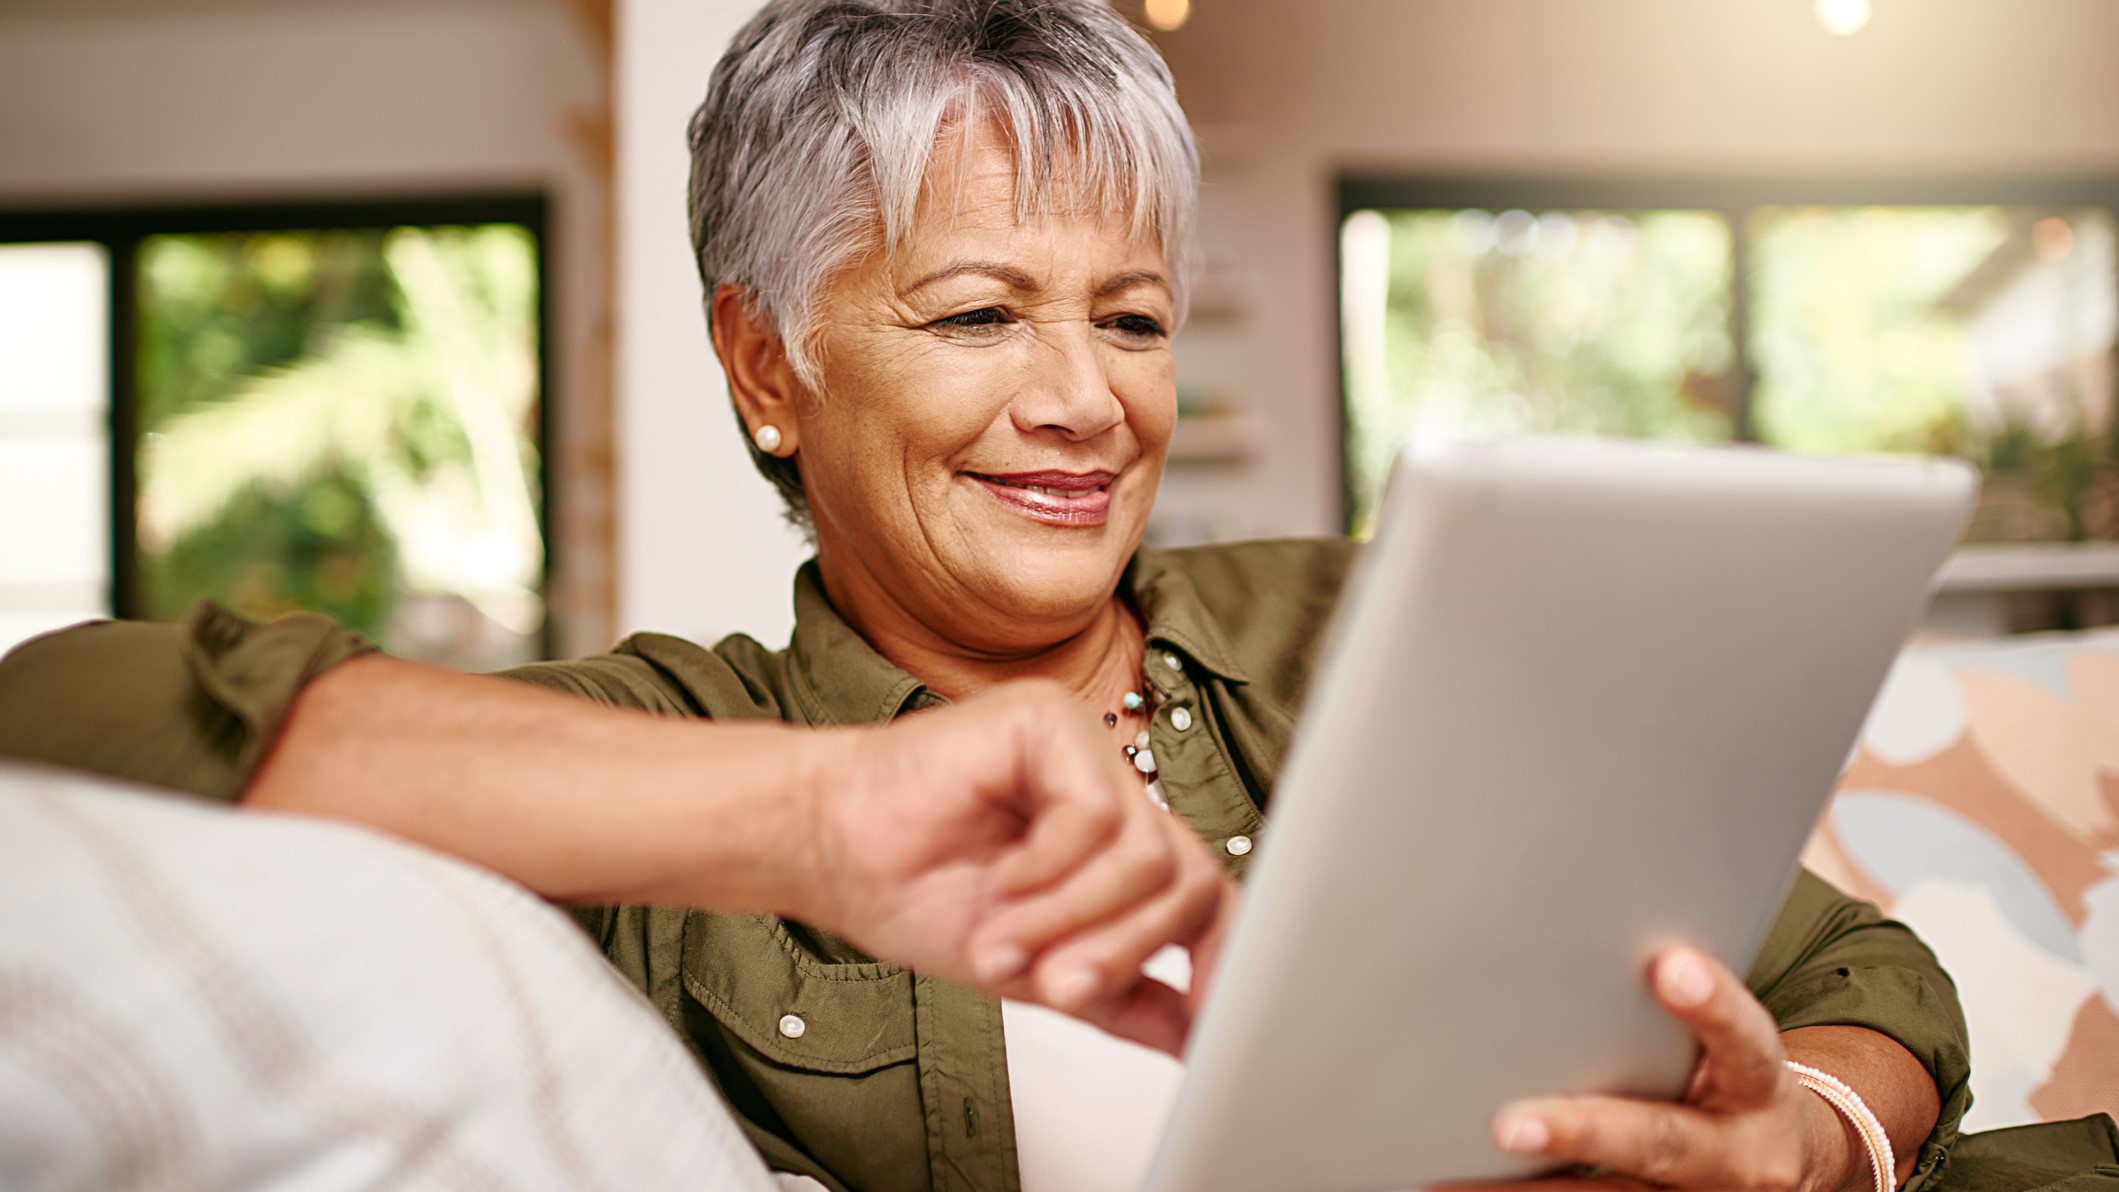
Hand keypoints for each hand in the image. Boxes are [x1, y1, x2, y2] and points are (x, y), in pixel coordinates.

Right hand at [790, 679, 1236, 1055]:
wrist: (827, 848)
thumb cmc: (914, 890)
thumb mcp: (1037, 970)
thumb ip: (1120, 996)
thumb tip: (1194, 1040)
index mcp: (1117, 847)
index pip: (1204, 894)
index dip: (1224, 956)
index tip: (1216, 1023)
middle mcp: (1112, 794)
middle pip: (1186, 881)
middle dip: (1122, 950)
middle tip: (1055, 984)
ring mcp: (1087, 753)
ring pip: (1146, 854)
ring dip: (1071, 916)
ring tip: (1004, 938)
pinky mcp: (1051, 722)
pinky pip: (1096, 813)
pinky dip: (1047, 867)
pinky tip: (1000, 879)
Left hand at [1436, 948, 1850, 1191]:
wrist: (1782, 1159)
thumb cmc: (1734, 1073)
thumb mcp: (1737, 1038)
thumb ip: (1684, 996)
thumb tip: (1596, 917)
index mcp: (1758, 1086)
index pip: (1745, 1041)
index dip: (1711, 1006)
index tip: (1671, 966)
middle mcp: (1733, 1156)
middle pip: (1657, 1142)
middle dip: (1581, 1131)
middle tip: (1508, 1125)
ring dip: (1522, 1191)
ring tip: (1445, 1179)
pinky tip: (1452, 1184)